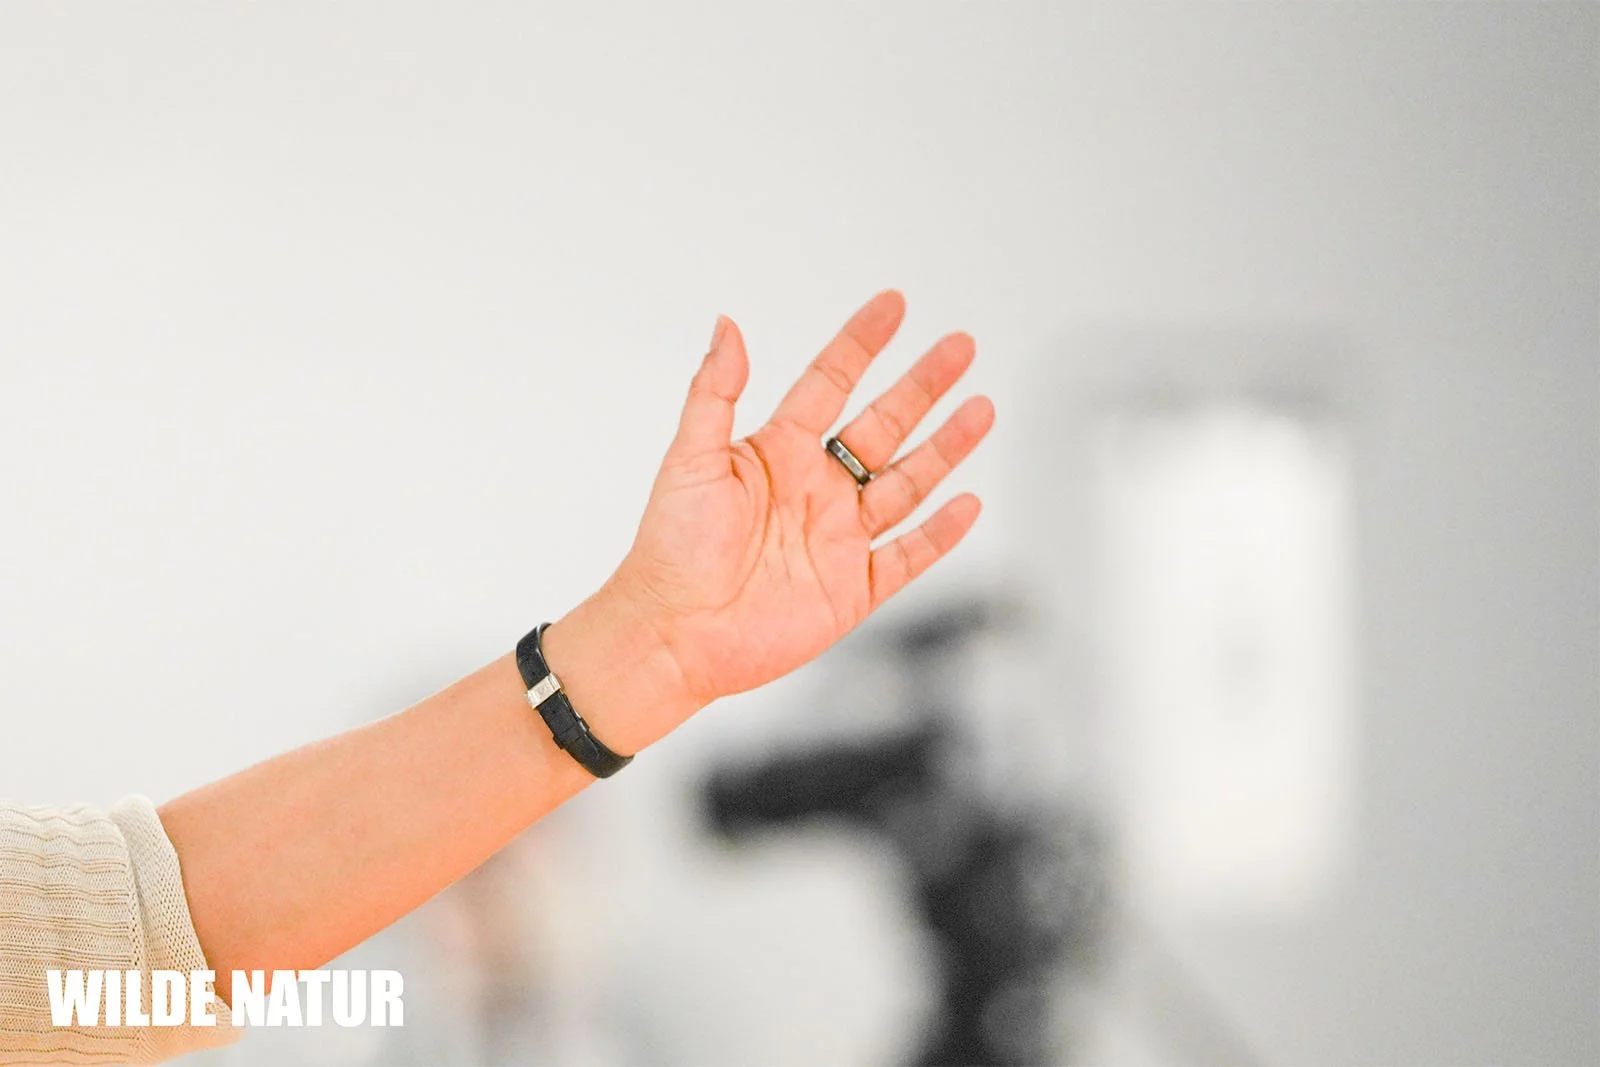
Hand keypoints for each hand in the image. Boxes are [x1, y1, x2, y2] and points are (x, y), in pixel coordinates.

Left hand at [544, 291, 993, 752]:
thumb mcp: (689, 459)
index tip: (893, 305)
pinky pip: (908, 555)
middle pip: (883, 426)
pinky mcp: (852, 590)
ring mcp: (838, 539)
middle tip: (960, 347)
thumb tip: (726, 326)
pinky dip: (940, 532)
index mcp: (777, 454)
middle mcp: (814, 490)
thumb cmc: (669, 549)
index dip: (861, 343)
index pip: (830, 383)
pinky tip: (967, 502)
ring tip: (981, 409)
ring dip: (945, 447)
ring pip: (906, 483)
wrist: (673, 635)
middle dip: (924, 386)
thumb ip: (714, 393)